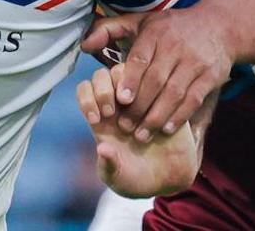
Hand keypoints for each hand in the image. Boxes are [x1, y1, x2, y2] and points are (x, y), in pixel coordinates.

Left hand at [77, 64, 202, 197]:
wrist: (168, 182)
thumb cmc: (136, 179)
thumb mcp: (117, 178)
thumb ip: (108, 165)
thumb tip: (103, 149)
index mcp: (103, 117)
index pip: (86, 89)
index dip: (86, 98)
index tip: (95, 120)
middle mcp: (121, 104)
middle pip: (105, 74)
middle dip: (104, 89)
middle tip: (111, 113)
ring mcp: (144, 99)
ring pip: (132, 72)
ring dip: (130, 92)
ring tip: (136, 124)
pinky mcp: (167, 101)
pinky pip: (161, 83)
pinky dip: (158, 98)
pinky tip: (160, 125)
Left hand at [81, 3, 233, 140]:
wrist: (218, 26)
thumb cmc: (169, 28)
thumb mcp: (140, 22)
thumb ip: (109, 30)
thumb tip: (84, 45)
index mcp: (155, 33)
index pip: (141, 58)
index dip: (130, 79)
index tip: (120, 100)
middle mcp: (176, 47)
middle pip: (156, 80)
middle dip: (140, 106)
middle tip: (125, 127)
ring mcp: (195, 62)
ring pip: (174, 93)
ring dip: (157, 116)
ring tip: (142, 135)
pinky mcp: (211, 76)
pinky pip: (194, 99)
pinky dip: (180, 116)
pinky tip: (166, 129)